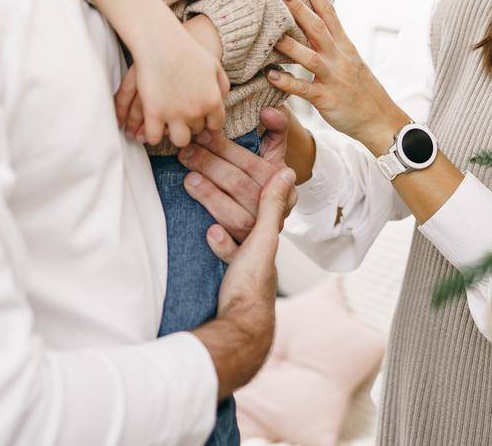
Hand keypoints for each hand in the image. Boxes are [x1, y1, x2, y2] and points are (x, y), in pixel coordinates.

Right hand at [112, 20, 227, 147]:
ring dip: (175, 133)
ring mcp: (174, 114)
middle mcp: (196, 111)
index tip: (200, 118)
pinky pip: (154, 137)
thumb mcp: (214, 66)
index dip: (207, 122)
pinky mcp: (153, 113)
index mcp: (212, 100)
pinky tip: (152, 127)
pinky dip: (153, 135)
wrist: (161, 41)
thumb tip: (222, 102)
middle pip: (197, 132)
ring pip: (179, 141)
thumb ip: (222, 86)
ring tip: (170, 125)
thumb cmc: (187, 50)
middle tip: (183, 117)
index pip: (215, 125)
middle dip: (191, 125)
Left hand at [181, 107, 293, 241]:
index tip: (203, 134)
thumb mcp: (275, 157)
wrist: (267, 232)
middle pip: (241, 187)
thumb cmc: (266, 185)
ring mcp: (260, 237)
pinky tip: (210, 233)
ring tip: (188, 179)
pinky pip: (234, 253)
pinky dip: (223, 245)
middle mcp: (274, 213)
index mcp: (283, 186)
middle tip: (185, 152)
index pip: (254, 165)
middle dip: (211, 166)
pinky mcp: (244, 259)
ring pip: (236, 217)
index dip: (227, 149)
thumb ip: (276, 131)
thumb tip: (269, 110)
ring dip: (212, 198)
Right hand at [189, 166, 294, 397]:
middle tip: (207, 178)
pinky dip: (217, 242)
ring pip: (233, 231)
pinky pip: (224, 253)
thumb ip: (271, 207)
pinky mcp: (232, 281)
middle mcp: (263, 252)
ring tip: (204, 200)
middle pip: (244, 215)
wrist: (238, 327)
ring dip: (218, 214)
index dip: (251, 181)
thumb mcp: (263, 239)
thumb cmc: (252, 283)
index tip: (232, 164)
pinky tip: (208, 233)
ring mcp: (248, 267)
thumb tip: (287, 171)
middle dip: (227, 197)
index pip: (262, 201)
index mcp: (272, 239)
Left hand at [270, 0, 407, 155]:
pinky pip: (304, 89)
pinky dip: (287, 82)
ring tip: (271, 33)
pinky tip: (270, 75)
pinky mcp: (326, 98)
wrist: (380, 120)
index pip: (330, 12)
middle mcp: (339, 57)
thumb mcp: (350, 60)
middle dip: (300, 9)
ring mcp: (333, 77)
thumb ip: (332, 43)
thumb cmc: (361, 90)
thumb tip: (313, 26)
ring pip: (310, 57)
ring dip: (290, 44)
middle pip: (318, 28)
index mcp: (344, 46)